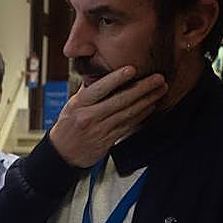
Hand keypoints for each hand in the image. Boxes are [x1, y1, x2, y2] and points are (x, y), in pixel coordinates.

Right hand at [49, 67, 167, 167]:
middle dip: (142, 88)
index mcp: (79, 104)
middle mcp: (89, 116)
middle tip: (158, 78)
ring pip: (127, 113)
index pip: (99, 89)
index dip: (116, 78)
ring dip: (147, 100)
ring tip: (160, 90)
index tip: (132, 69)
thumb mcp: (72, 104)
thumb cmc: (68, 125)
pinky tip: (150, 106)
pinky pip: (127, 126)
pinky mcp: (107, 141)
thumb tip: (103, 72)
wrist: (62, 153)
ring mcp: (99, 130)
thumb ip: (88, 90)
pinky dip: (141, 115)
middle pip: (119, 100)